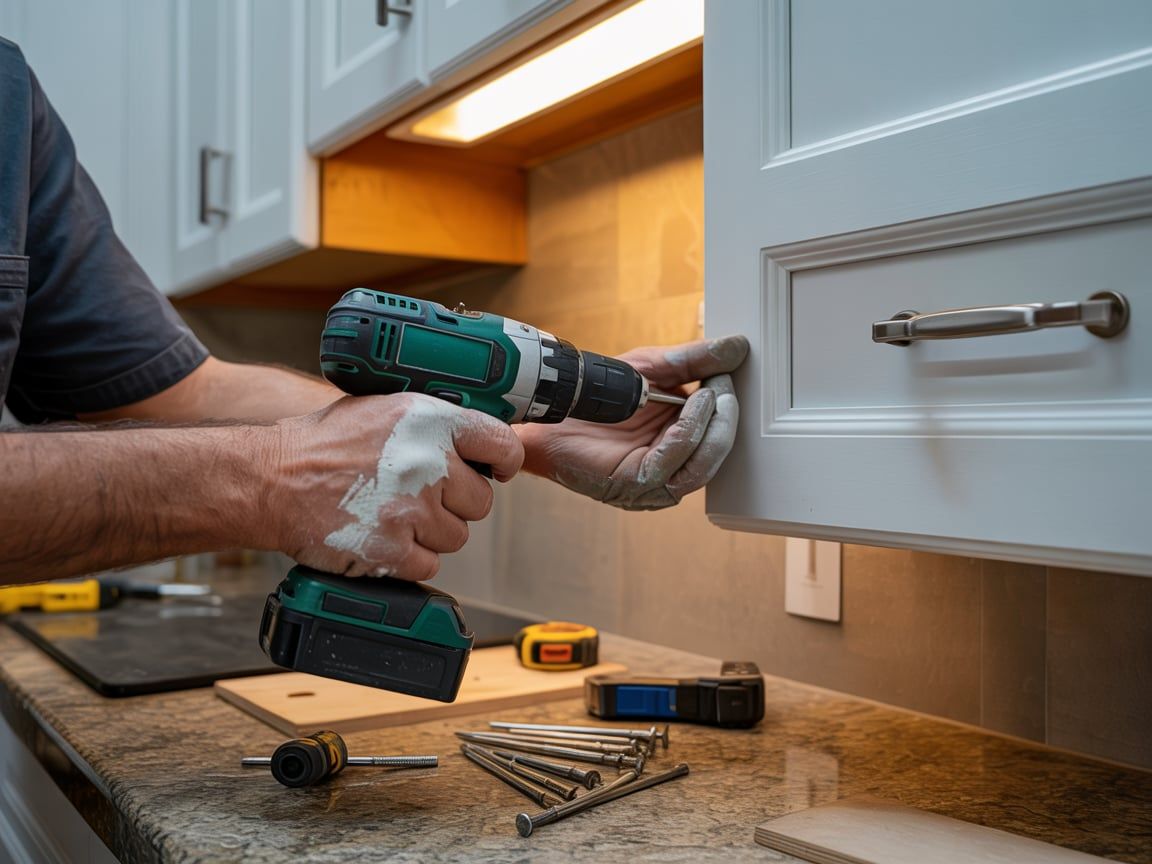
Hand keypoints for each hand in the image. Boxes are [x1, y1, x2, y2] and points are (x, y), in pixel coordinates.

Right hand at [267, 394, 523, 579]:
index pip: (500, 444)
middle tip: (419, 495)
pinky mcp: (392, 550)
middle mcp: (426, 463)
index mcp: (429, 421)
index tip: (497, 469)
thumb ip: (433, 424)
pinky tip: (383, 538)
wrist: (272, 479)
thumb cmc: (323, 443)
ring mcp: (411, 509)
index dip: (502, 461)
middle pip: (481, 501)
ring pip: (456, 536)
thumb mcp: (383, 410)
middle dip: (455, 503)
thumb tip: (476, 443)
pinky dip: (409, 559)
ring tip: (393, 514)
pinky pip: (429, 564)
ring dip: (431, 533)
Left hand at [518, 335, 748, 509]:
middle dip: (726, 418)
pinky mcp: (636, 485)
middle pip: (717, 454)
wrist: (556, 407)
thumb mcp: (655, 368)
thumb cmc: (601, 394)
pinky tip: (693, 405)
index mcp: (680, 446)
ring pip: (701, 463)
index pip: (720, 436)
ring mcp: (655, 483)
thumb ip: (695, 361)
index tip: (733, 373)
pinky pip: (673, 463)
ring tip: (711, 392)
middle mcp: (672, 470)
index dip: (730, 407)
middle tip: (726, 385)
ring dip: (712, 426)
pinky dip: (689, 432)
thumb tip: (736, 347)